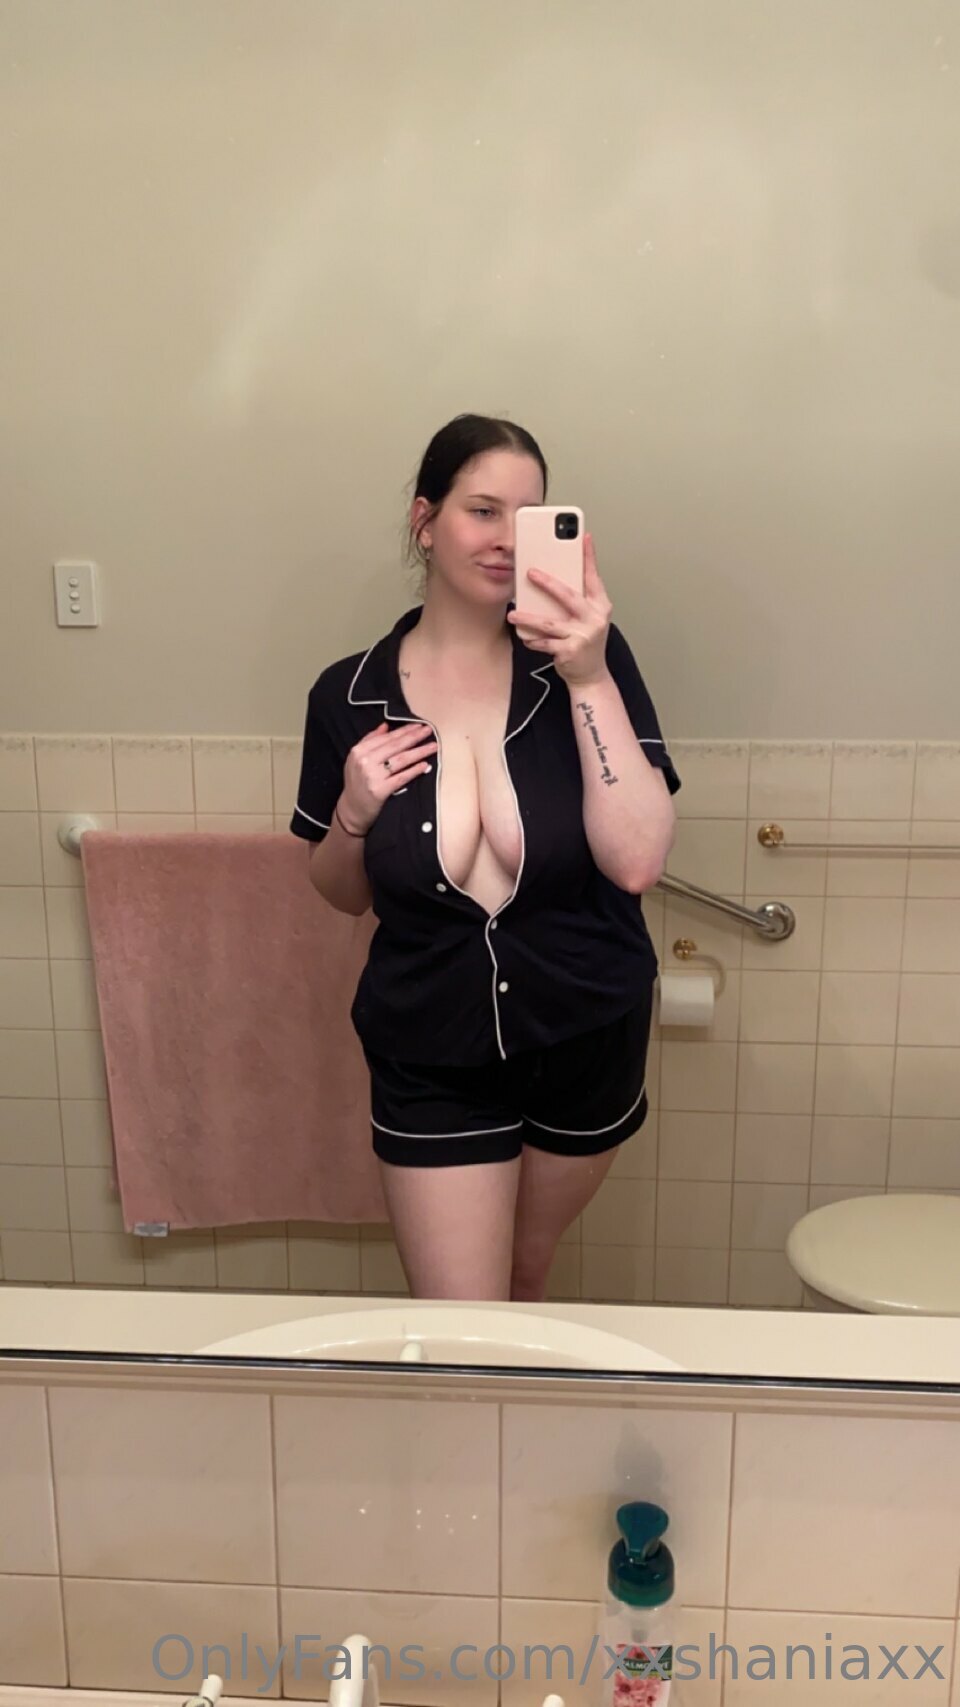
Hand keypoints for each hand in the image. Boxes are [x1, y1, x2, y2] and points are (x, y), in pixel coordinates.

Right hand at [338, 722, 437, 834]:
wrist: (351, 809)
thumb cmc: (356, 783)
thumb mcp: (356, 759)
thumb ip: (370, 740)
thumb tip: (385, 726)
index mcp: (359, 750)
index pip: (386, 737)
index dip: (404, 730)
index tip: (418, 725)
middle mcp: (365, 761)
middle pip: (396, 746)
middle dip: (415, 737)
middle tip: (429, 731)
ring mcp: (373, 775)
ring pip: (401, 759)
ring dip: (419, 752)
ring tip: (433, 747)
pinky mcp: (381, 790)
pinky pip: (402, 777)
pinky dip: (414, 770)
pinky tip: (425, 765)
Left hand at [507, 532, 612, 685]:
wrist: (591, 674)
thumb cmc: (585, 641)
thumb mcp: (588, 617)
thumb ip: (578, 598)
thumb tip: (554, 577)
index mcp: (600, 605)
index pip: (593, 576)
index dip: (589, 556)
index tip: (583, 537)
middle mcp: (594, 618)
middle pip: (568, 596)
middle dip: (548, 583)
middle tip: (530, 572)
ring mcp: (583, 635)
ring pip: (550, 622)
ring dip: (528, 617)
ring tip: (512, 614)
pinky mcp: (571, 651)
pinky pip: (545, 642)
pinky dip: (532, 639)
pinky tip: (522, 636)